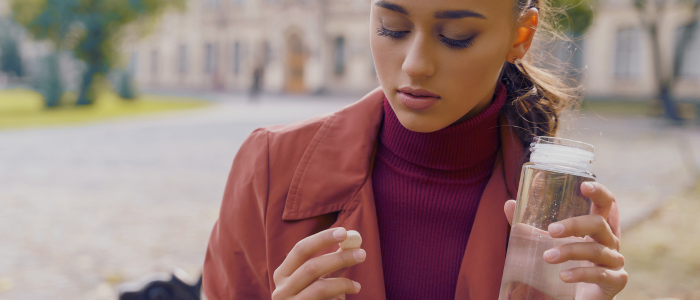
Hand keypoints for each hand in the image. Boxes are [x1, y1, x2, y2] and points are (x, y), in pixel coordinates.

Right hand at [272, 227, 364, 299]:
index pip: (300, 249)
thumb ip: (331, 262)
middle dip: (339, 258)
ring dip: (343, 283)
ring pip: (320, 289)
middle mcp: (281, 291)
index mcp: (282, 274)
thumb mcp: (316, 280)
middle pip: (312, 267)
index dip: (322, 239)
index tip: (345, 232)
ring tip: (357, 286)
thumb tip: (353, 240)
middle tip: (362, 254)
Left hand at [504, 182, 627, 299]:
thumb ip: (528, 227)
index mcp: (595, 229)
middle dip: (575, 224)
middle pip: (599, 224)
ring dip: (570, 251)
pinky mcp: (615, 282)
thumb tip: (510, 203)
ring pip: (597, 249)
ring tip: (547, 257)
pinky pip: (600, 275)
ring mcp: (614, 262)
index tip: (583, 185)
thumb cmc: (561, 267)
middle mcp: (609, 242)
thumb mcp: (543, 245)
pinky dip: (581, 273)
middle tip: (551, 230)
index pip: (605, 204)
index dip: (598, 192)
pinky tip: (563, 276)